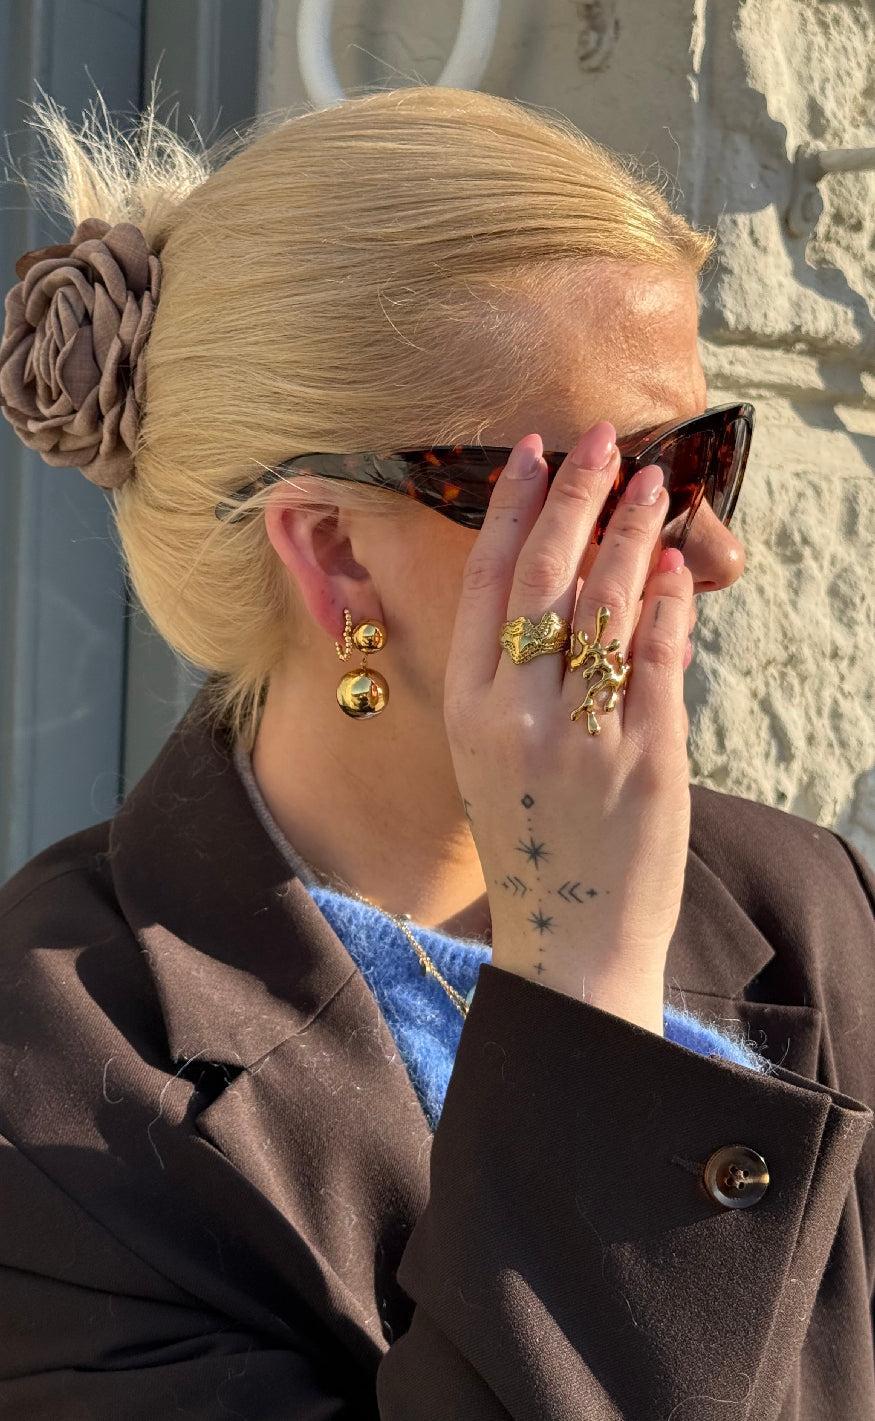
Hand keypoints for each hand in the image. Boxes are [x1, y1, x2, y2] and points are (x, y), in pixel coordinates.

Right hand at [443, 422, 693, 1033]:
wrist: (572, 939)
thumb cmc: (531, 842)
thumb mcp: (492, 758)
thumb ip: (516, 679)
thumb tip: (571, 589)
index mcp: (467, 711)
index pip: (486, 585)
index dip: (509, 510)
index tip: (529, 452)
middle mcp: (516, 715)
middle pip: (545, 577)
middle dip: (573, 495)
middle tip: (598, 438)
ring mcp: (582, 735)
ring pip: (607, 602)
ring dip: (630, 532)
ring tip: (649, 483)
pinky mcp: (647, 756)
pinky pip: (658, 656)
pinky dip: (668, 602)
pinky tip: (675, 564)